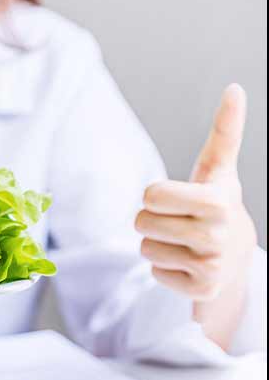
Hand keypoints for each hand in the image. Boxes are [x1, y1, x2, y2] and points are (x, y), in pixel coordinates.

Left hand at [135, 85, 256, 346]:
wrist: (237, 259)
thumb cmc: (216, 206)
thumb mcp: (219, 170)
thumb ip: (225, 131)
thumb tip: (234, 88)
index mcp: (218, 200)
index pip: (151, 194)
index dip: (156, 195)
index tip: (178, 198)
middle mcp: (219, 234)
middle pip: (142, 223)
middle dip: (152, 221)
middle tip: (178, 223)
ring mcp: (213, 266)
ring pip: (145, 249)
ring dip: (156, 245)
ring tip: (183, 244)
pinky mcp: (202, 291)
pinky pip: (155, 274)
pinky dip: (164, 269)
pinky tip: (187, 265)